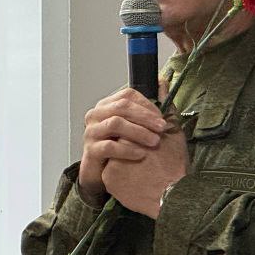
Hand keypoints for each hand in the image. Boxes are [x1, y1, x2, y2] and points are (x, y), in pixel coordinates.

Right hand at [78, 88, 169, 203]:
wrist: (104, 172)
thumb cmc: (121, 145)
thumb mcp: (136, 125)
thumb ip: (150, 106)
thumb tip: (163, 82)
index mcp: (108, 105)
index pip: (128, 95)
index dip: (147, 105)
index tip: (162, 116)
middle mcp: (97, 115)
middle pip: (122, 107)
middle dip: (146, 117)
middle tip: (162, 128)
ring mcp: (92, 132)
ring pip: (116, 124)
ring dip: (139, 132)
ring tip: (155, 141)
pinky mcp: (91, 150)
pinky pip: (109, 146)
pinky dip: (128, 149)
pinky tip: (141, 154)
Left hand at [101, 117, 187, 217]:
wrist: (171, 195)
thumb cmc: (174, 165)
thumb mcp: (175, 134)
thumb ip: (167, 110)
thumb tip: (163, 88)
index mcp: (130, 132)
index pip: (128, 129)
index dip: (141, 137)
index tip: (153, 148)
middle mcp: (116, 144)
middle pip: (121, 142)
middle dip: (132, 148)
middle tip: (149, 162)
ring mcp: (109, 162)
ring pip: (115, 159)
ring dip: (126, 163)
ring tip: (143, 172)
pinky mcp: (108, 180)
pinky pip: (113, 176)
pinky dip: (122, 178)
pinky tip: (136, 182)